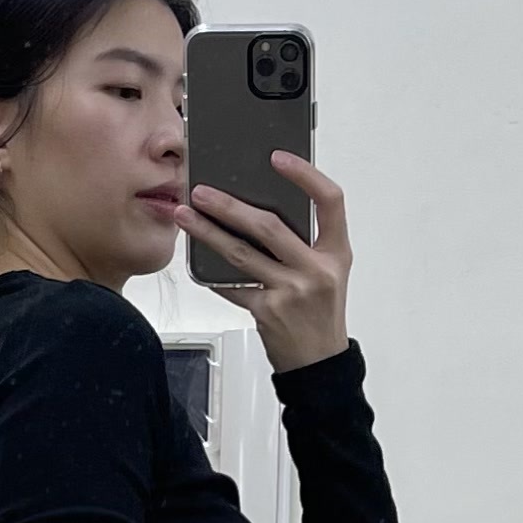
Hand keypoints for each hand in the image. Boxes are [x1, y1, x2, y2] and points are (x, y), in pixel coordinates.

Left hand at [177, 153, 351, 373]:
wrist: (320, 365)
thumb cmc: (320, 314)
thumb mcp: (327, 273)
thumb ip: (305, 242)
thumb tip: (259, 208)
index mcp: (336, 253)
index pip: (330, 201)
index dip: (305, 174)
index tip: (278, 157)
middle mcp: (316, 270)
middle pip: (269, 226)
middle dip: (230, 205)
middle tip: (202, 191)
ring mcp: (291, 292)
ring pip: (242, 254)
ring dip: (208, 232)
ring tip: (186, 216)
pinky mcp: (268, 312)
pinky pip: (233, 286)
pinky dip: (213, 274)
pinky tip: (196, 261)